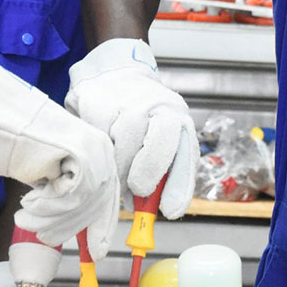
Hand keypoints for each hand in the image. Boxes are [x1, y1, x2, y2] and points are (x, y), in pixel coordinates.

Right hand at [0, 61, 119, 255]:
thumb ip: (67, 192)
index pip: (108, 198)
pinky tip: (30, 201)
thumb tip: (73, 226)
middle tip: (40, 235)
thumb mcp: (52, 172)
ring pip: (82, 203)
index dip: (102, 226)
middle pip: (95, 205)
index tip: (97, 252)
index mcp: (100, 154)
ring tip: (25, 218)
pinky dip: (49, 205)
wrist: (5, 118)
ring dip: (49, 217)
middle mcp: (103, 151)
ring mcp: (96, 151)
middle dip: (65, 226)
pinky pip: (72, 195)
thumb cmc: (22, 144)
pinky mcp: (84, 154)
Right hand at [66, 38, 194, 219]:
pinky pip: (101, 138)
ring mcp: (129, 102)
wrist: (114, 74)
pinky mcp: (101, 103)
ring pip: (126, 145)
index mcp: (178, 119)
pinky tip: (104, 151)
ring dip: (121, 168)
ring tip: (118, 173)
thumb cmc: (140, 115)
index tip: (170, 211)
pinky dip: (102, 153)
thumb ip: (161, 171)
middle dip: (148, 174)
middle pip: (160, 143)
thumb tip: (152, 209)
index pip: (185, 155)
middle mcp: (159, 107)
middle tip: (137, 191)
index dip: (179, 187)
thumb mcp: (160, 137)